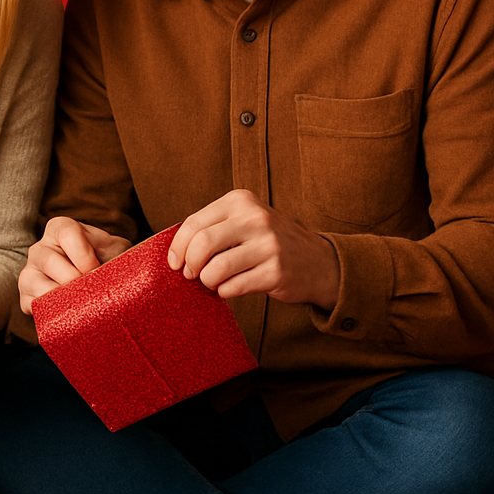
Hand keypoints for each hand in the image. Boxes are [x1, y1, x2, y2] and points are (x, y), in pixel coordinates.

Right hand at [19, 216, 131, 313]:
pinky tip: (68, 315)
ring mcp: (29, 272)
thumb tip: (129, 269)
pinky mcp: (25, 296)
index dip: (85, 256)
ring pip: (37, 284)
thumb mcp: (116, 249)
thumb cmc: (104, 261)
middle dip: (75, 281)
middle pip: (50, 261)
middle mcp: (40, 248)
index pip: (67, 234)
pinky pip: (32, 305)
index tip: (97, 272)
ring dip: (62, 298)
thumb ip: (121, 252)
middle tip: (92, 293)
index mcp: (61, 229)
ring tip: (81, 306)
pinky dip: (50, 313)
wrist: (93, 283)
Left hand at [167, 189, 339, 308]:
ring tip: (213, 281)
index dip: (177, 247)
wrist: (319, 262)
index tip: (175, 263)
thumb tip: (174, 251)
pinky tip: (231, 287)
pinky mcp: (276, 272)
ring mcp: (269, 245)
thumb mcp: (243, 222)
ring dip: (207, 281)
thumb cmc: (268, 243)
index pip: (194, 223)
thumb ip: (212, 228)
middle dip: (190, 264)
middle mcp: (256, 218)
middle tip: (191, 275)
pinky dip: (224, 291)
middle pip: (202, 244)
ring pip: (216, 269)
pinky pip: (232, 287)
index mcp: (241, 201)